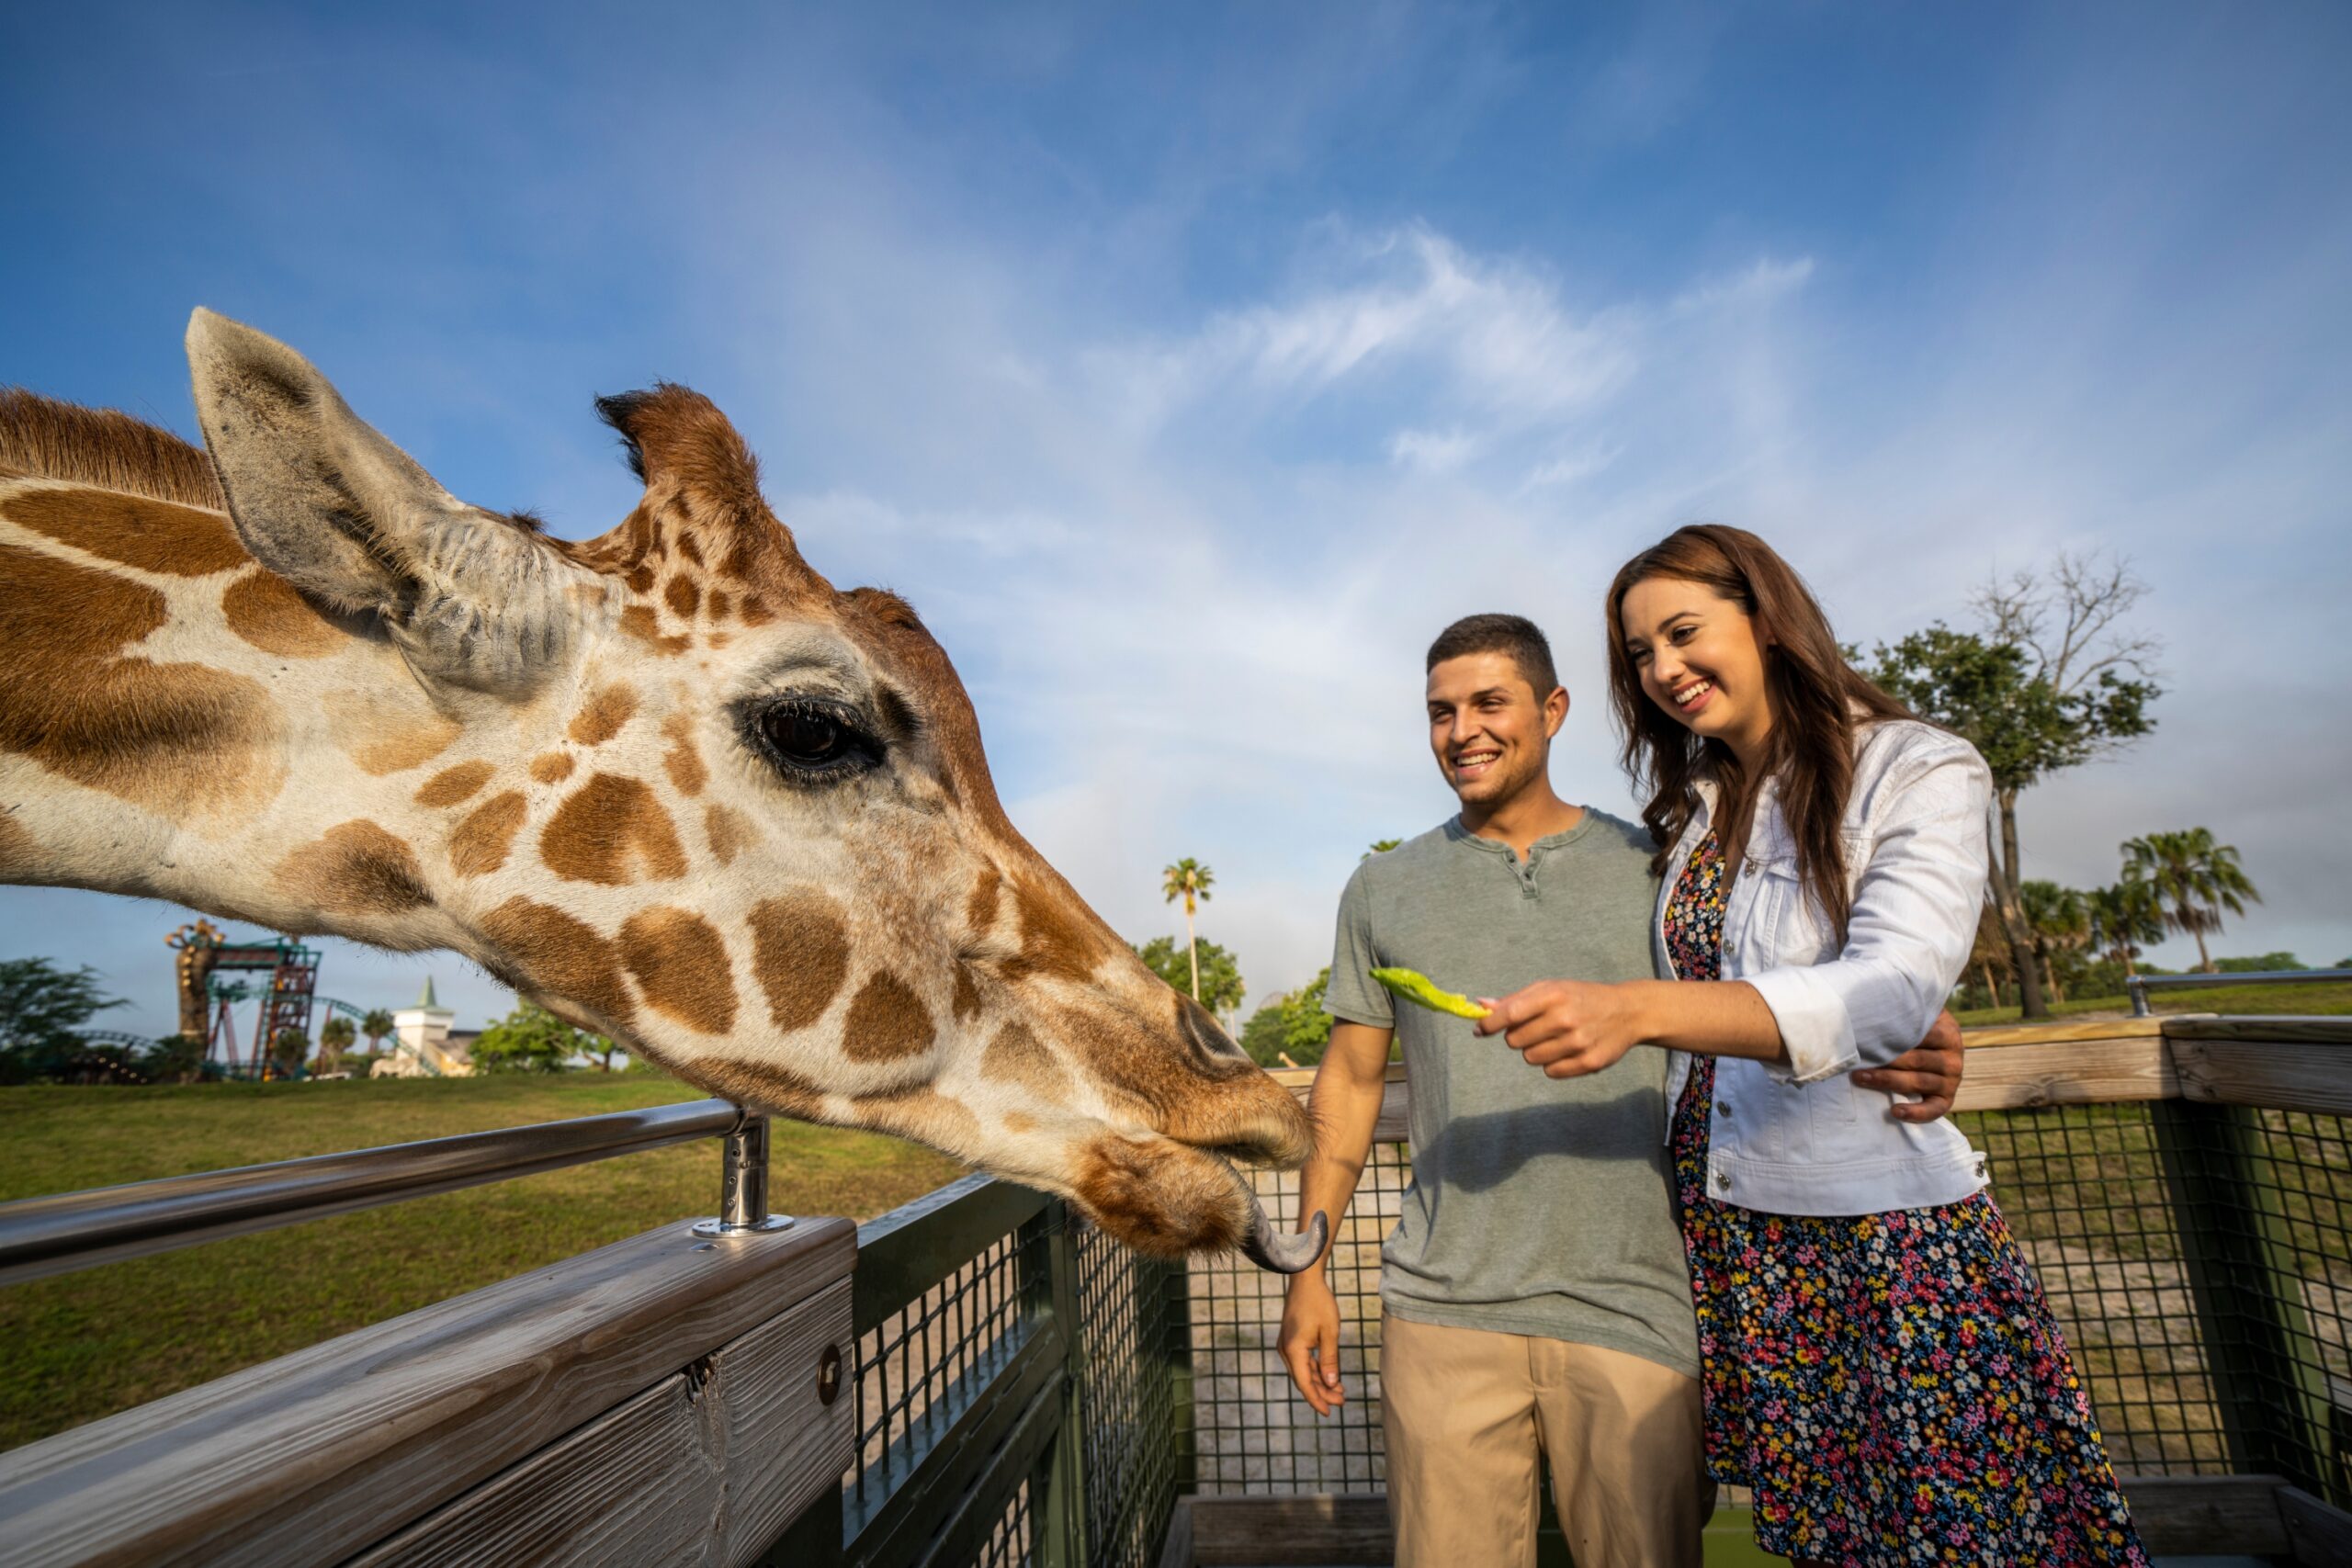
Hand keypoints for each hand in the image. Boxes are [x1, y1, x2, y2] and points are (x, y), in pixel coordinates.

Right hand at [1278, 1273, 1344, 1415]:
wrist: (1305, 1280)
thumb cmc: (1319, 1303)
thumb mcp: (1330, 1332)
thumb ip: (1330, 1360)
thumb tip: (1332, 1385)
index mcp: (1294, 1350)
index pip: (1304, 1383)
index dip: (1317, 1400)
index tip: (1329, 1412)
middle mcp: (1286, 1350)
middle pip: (1303, 1380)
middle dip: (1322, 1392)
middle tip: (1342, 1401)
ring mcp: (1287, 1345)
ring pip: (1303, 1372)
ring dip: (1320, 1382)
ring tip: (1340, 1391)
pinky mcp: (1291, 1340)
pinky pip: (1302, 1361)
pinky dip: (1315, 1370)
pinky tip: (1329, 1376)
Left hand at [1472, 980, 1643, 1078]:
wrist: (1627, 1012)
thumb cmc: (1580, 997)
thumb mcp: (1551, 989)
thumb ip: (1515, 1000)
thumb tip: (1481, 1006)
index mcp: (1554, 995)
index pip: (1510, 1014)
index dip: (1490, 1024)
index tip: (1480, 1029)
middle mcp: (1565, 1019)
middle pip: (1515, 1041)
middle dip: (1517, 1037)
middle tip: (1535, 1028)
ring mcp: (1578, 1043)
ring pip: (1530, 1058)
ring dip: (1535, 1050)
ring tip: (1554, 1038)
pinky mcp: (1588, 1063)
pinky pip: (1550, 1072)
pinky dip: (1553, 1063)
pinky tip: (1568, 1050)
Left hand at [1851, 1008, 1963, 1122]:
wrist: (1936, 1045)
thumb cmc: (1915, 1024)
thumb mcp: (1917, 1011)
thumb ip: (1904, 1006)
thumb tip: (1873, 998)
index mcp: (1948, 1031)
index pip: (1921, 1035)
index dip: (1893, 1035)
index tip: (1867, 1036)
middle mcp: (1954, 1057)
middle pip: (1916, 1060)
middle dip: (1884, 1060)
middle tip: (1856, 1059)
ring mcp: (1953, 1079)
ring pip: (1919, 1082)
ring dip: (1888, 1081)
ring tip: (1861, 1077)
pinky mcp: (1947, 1098)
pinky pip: (1935, 1109)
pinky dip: (1916, 1113)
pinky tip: (1895, 1111)